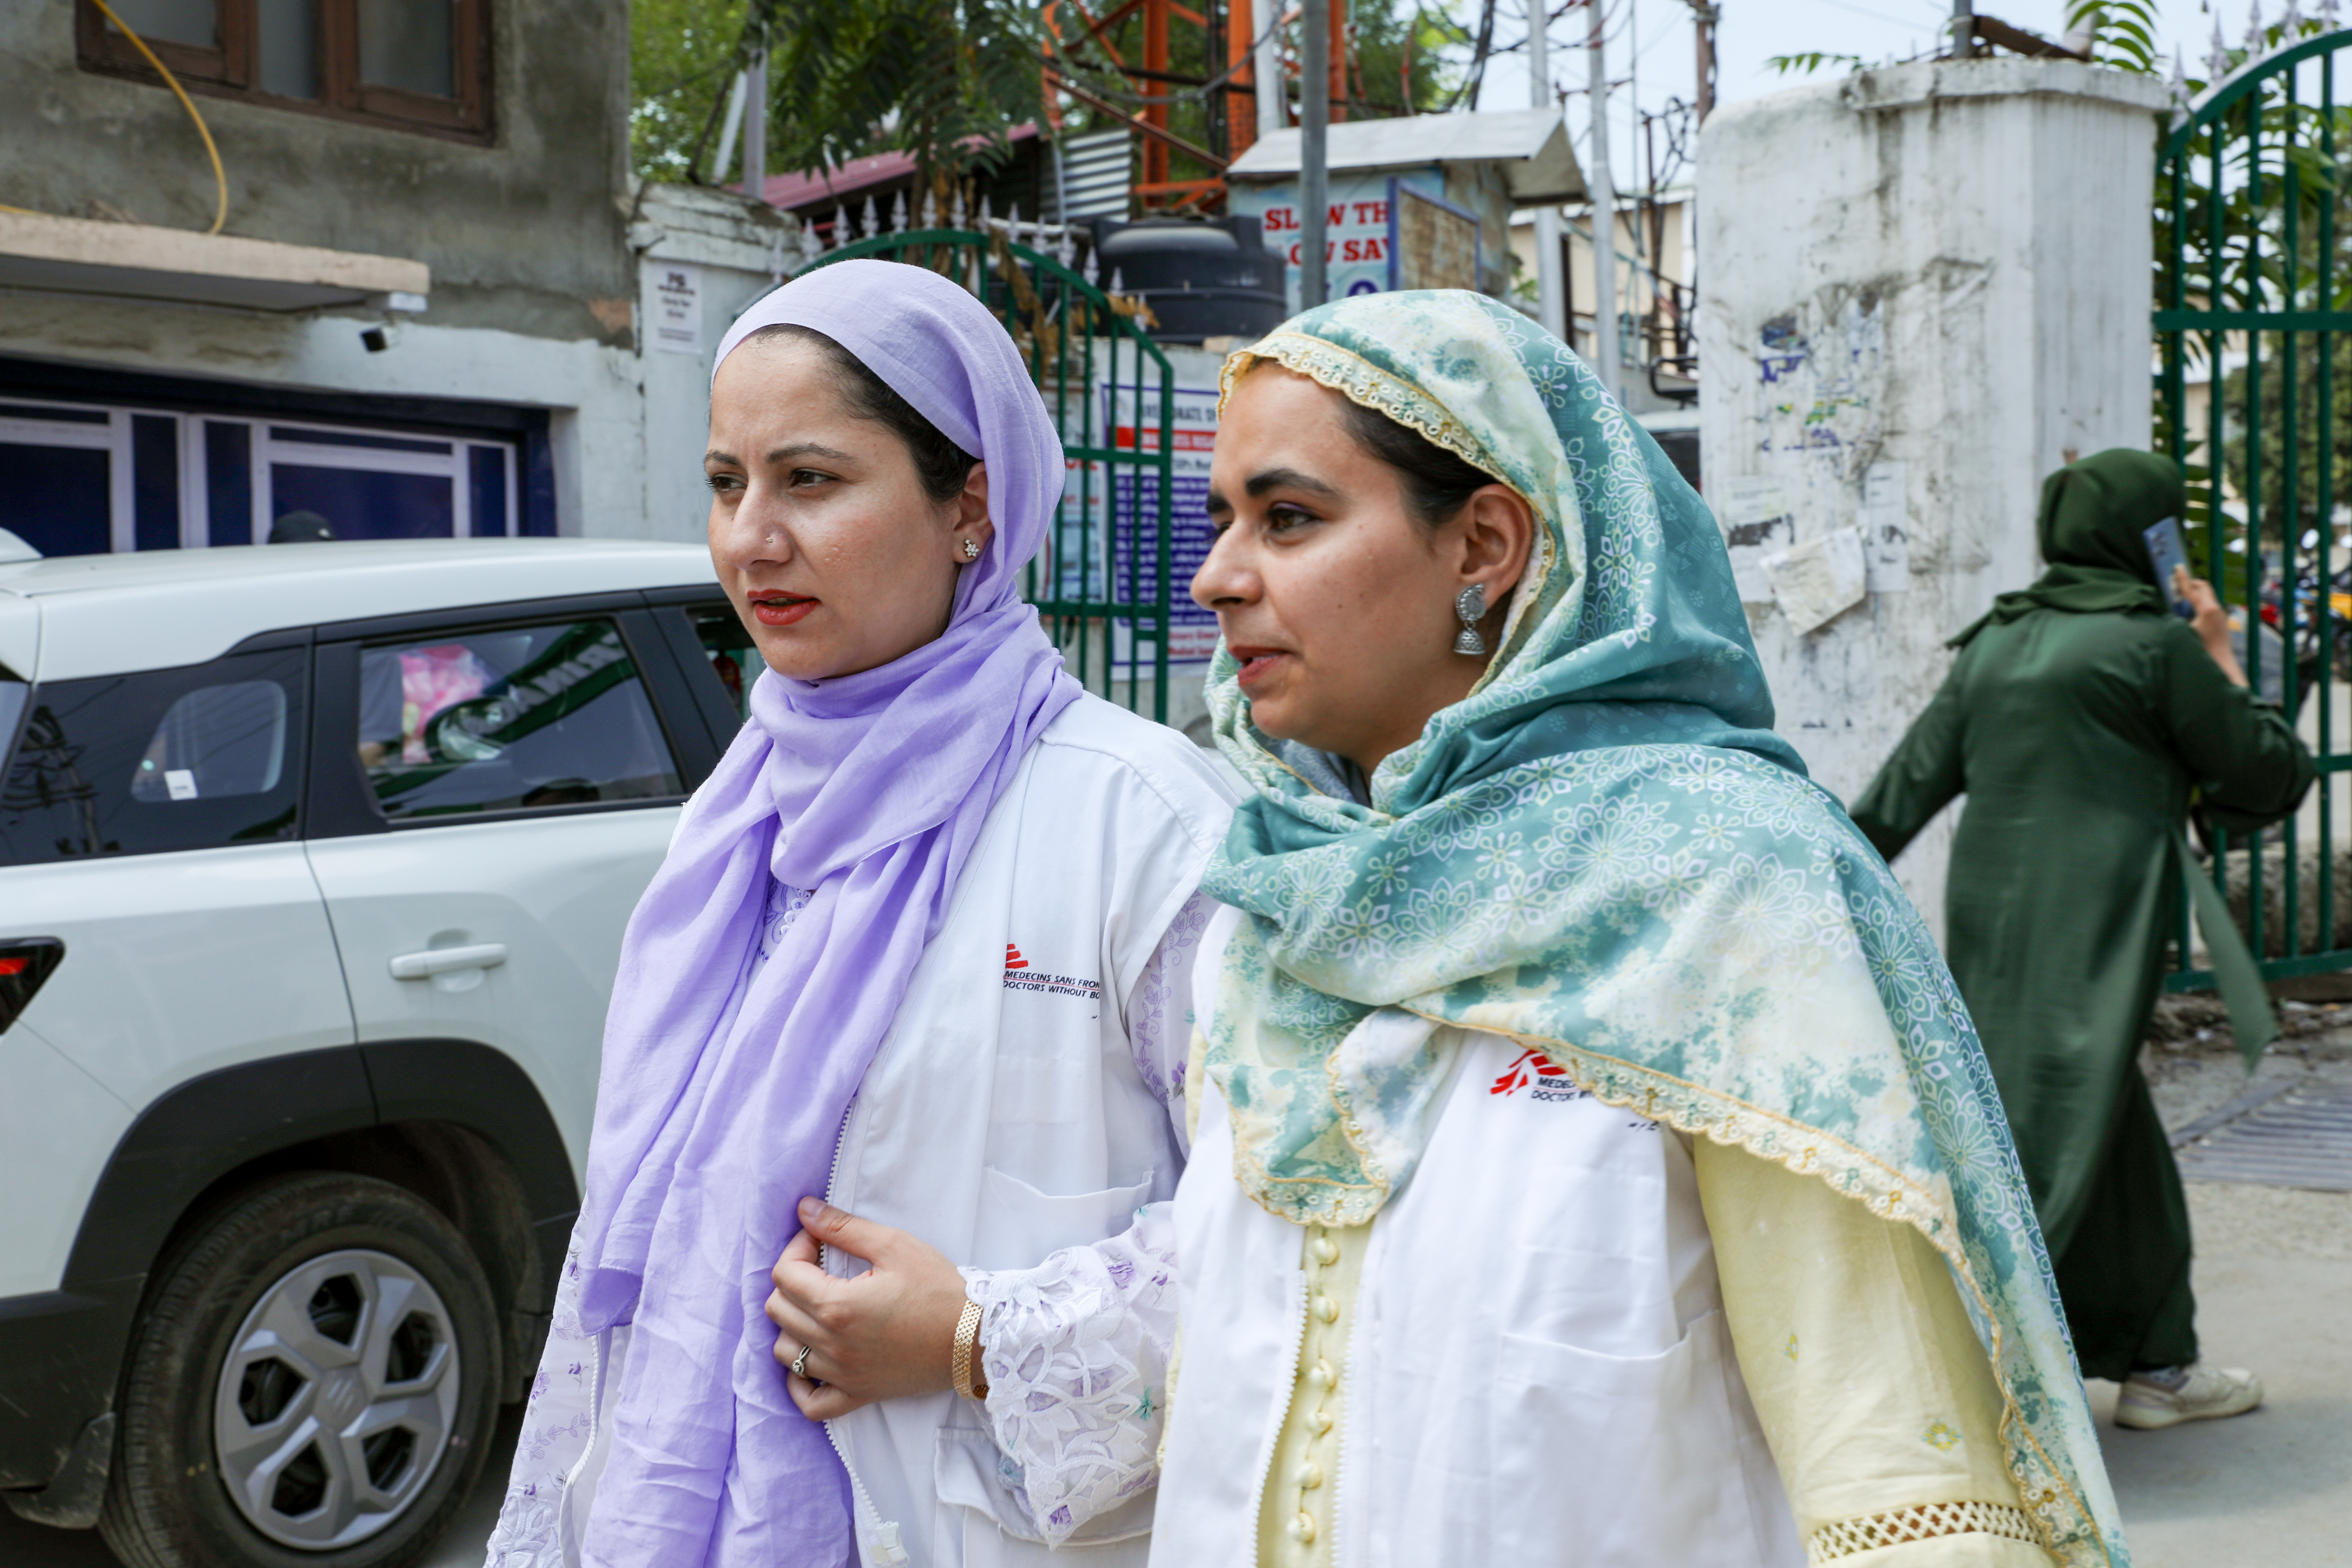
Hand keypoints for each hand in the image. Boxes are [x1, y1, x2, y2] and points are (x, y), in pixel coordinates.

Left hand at [764, 1197, 970, 1420]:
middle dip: (791, 1280)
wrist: (977, 1337)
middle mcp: (833, 1345)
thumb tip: (804, 1209)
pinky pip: (809, 1403)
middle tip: (819, 1267)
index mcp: (839, 1305)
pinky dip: (799, 1384)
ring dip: (792, 1325)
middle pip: (778, 1310)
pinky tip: (808, 1362)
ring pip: (785, 1353)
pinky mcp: (858, 1395)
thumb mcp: (894, 1245)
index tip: (818, 1240)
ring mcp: (843, 1375)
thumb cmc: (940, 1289)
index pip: (785, 1274)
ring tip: (817, 1307)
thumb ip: (843, 1227)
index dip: (796, 1248)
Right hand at [2173, 566, 2249, 687]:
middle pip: (2204, 587)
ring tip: (2183, 601)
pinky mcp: (2222, 620)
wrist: (2218, 663)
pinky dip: (2200, 604)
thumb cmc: (2200, 649)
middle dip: (2191, 583)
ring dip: (2196, 594)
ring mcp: (2221, 614)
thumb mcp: (2184, 631)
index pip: (2191, 590)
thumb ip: (2178, 616)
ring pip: (2207, 596)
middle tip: (2179, 585)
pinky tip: (2192, 614)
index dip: (2182, 578)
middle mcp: (2217, 608)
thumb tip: (2173, 606)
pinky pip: (2210, 606)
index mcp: (2207, 609)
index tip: (2178, 567)